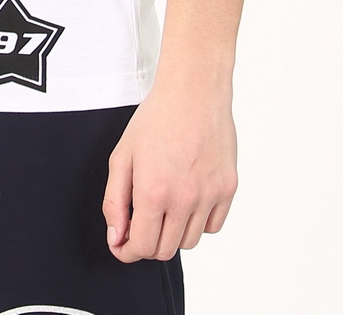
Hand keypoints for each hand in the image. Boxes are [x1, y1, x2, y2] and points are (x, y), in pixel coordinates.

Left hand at [102, 78, 237, 261]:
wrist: (193, 91)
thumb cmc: (156, 119)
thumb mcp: (122, 155)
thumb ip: (114, 201)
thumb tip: (116, 238)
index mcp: (153, 191)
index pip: (142, 247)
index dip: (128, 251)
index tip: (122, 245)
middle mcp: (184, 198)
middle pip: (165, 251)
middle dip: (148, 243)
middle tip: (141, 222)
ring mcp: (209, 195)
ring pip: (189, 242)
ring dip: (173, 233)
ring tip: (165, 205)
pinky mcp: (228, 189)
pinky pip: (212, 226)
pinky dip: (198, 222)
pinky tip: (187, 200)